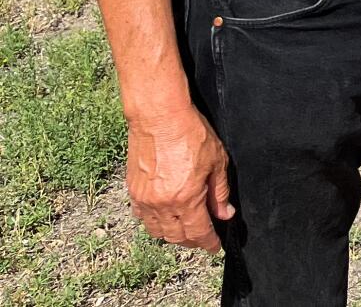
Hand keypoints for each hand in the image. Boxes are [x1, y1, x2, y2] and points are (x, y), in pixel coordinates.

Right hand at [126, 104, 232, 252]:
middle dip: (192, 240)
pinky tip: (164, 216)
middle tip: (203, 237)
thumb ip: (220, 192)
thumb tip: (224, 213)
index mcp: (186, 198)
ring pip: (157, 230)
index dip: (209, 243)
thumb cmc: (191, 133)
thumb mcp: (217, 161)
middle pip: (176, 236)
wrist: (159, 117)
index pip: (198, 231)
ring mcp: (144, 199)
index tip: (216, 247)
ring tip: (185, 229)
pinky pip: (142, 217)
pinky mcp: (133, 191)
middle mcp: (162, 204)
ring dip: (172, 234)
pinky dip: (154, 222)